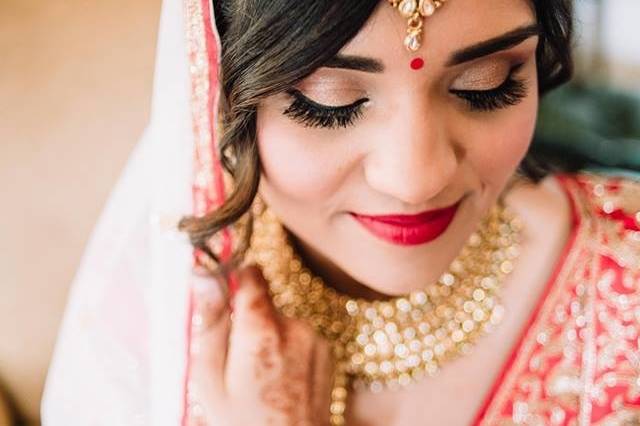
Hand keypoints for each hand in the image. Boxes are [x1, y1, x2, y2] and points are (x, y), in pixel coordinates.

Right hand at [187, 265, 334, 425]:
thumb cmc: (241, 422)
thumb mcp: (209, 378)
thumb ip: (209, 321)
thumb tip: (203, 274)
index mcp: (263, 329)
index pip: (251, 274)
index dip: (234, 280)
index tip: (224, 295)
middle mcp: (296, 327)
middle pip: (264, 303)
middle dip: (247, 322)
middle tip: (234, 360)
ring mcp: (316, 340)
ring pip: (280, 322)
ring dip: (267, 339)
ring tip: (258, 378)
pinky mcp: (327, 352)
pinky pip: (298, 338)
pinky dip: (287, 351)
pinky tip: (279, 381)